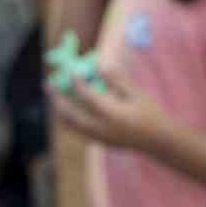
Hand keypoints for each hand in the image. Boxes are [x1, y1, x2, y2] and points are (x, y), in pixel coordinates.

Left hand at [49, 68, 168, 153]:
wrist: (157, 140)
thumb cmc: (150, 113)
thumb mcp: (137, 93)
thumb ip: (117, 79)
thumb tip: (99, 64)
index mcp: (110, 113)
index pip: (85, 95)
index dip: (75, 81)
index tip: (69, 71)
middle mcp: (99, 127)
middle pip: (69, 112)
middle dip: (57, 97)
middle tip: (48, 84)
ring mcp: (97, 137)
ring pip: (70, 123)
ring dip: (60, 109)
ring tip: (54, 96)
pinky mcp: (98, 142)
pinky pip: (76, 130)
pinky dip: (68, 119)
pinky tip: (68, 110)